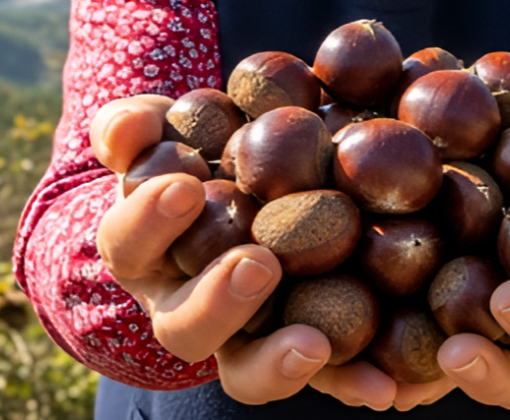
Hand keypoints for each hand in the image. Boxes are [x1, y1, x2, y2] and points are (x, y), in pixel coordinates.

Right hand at [89, 97, 396, 407]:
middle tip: (256, 265)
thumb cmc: (196, 147)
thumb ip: (136, 125)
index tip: (185, 187)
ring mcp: (243, 332)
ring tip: (313, 344)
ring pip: (244, 367)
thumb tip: (126, 130)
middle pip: (183, 326)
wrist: (245, 171)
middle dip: (217, 302)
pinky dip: (349, 381)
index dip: (149, 221)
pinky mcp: (302, 340)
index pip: (130, 243)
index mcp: (146, 250)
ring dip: (274, 360)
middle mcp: (185, 303)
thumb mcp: (164, 127)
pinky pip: (323, 377)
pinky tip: (383, 385)